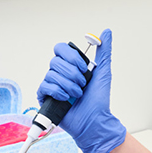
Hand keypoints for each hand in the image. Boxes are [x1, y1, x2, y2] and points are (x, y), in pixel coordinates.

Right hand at [37, 28, 126, 152]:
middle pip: (55, 61)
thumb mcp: (104, 72)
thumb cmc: (99, 100)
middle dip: (72, 73)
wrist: (95, 121)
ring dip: (68, 85)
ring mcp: (52, 85)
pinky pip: (45, 86)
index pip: (61, 49)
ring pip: (51, 74)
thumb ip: (104, 51)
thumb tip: (106, 32)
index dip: (71, 57)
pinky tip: (67, 98)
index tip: (84, 68)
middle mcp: (60, 74)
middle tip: (82, 83)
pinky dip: (58, 91)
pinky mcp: (46, 98)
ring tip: (77, 94)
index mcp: (71, 66)